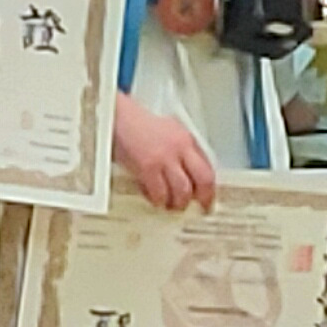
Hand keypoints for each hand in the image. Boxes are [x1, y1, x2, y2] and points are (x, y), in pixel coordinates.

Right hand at [112, 92, 217, 212]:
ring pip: (182, 191)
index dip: (210, 187)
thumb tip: (190, 176)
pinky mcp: (147, 167)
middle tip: (199, 208)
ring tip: (172, 205)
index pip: (208, 167)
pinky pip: (159, 193)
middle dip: (203, 198)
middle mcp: (179, 147)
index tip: (207, 198)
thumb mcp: (168, 131)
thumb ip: (181, 150)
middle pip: (203, 179)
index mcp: (186, 138)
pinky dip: (158, 200)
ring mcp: (164, 158)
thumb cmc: (137, 126)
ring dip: (178, 203)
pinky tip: (155, 199)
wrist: (116, 118)